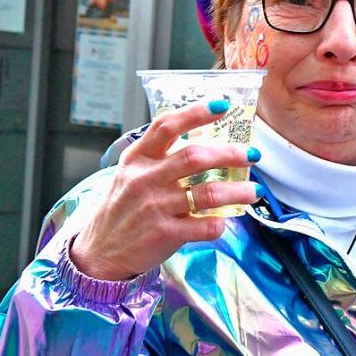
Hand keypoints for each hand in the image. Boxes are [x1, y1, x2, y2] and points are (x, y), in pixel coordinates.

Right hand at [69, 101, 261, 280]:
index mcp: (138, 158)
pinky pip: (204, 226)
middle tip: (252, 154)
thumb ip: (162, 157)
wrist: (101, 251)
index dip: (196, 113)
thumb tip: (206, 137)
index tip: (222, 105)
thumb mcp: (133, 174)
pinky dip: (220, 223)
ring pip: (206, 193)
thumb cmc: (126, 208)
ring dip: (237, 191)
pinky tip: (227, 221)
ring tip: (254, 190)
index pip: (167, 126)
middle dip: (229, 154)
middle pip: (194, 157)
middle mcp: (145, 179)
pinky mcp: (164, 234)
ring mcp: (155, 207)